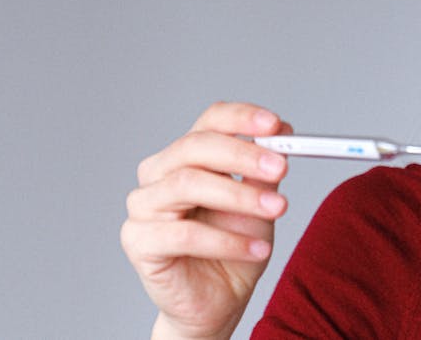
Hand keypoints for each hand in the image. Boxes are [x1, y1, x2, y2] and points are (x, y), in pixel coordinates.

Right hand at [121, 102, 290, 338]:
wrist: (218, 301)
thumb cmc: (233, 247)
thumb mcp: (258, 202)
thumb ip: (263, 169)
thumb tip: (282, 133)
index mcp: (187, 155)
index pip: (209, 120)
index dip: (241, 118)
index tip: (275, 126)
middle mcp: (159, 173)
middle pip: (195, 146)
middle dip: (243, 154)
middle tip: (281, 165)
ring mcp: (144, 206)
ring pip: (188, 184)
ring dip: (240, 195)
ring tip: (277, 208)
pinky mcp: (138, 241)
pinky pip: (184, 233)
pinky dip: (228, 241)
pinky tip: (258, 250)